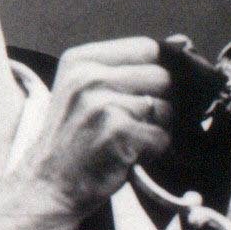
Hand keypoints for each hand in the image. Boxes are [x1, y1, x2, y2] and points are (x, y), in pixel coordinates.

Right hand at [23, 37, 174, 214]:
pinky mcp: (116, 132)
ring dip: (156, 129)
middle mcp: (89, 77)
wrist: (47, 186)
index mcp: (81, 60)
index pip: (147, 47)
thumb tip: (183, 43)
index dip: (159, 71)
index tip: (148, 94)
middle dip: (160, 103)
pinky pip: (161, 137)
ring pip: (165, 108)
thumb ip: (127, 68)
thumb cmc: (74, 141)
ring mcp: (102, 104)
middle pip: (161, 76)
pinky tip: (128, 156)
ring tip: (128, 141)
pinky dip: (153, 152)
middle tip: (135, 124)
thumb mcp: (85, 91)